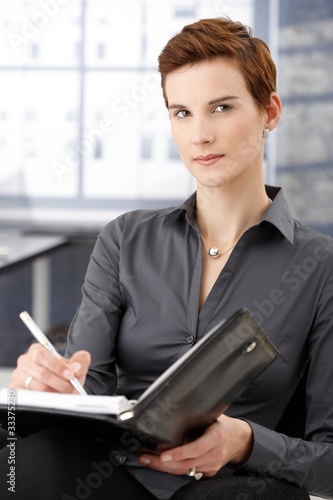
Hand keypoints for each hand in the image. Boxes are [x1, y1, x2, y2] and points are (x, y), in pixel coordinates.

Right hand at [9, 343, 90, 393]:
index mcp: (37, 350)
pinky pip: (31, 397)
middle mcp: (25, 362)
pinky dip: (45, 398)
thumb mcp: (75, 364)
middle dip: (59, 382)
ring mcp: (19, 376)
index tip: (70, 375)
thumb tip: (76, 367)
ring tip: (66, 394)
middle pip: (41, 373)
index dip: (57, 366)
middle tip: (72, 388)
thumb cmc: (65, 372)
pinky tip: (55, 398)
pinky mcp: (17, 390)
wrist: (61, 383)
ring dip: (55, 392)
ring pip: (37, 386)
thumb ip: (80, 361)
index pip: (42, 355)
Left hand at [138, 414, 252, 476]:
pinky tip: (160, 463)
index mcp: (216, 437)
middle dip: (162, 463)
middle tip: (145, 457)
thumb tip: (176, 407)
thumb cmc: (223, 425)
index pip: (196, 448)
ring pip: (184, 471)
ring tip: (147, 459)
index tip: (163, 455)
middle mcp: (214, 455)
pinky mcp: (208, 472)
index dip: (179, 453)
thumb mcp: (213, 415)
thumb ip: (198, 415)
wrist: (239, 440)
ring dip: (163, 466)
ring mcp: (211, 466)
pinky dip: (173, 468)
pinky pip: (188, 472)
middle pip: (186, 464)